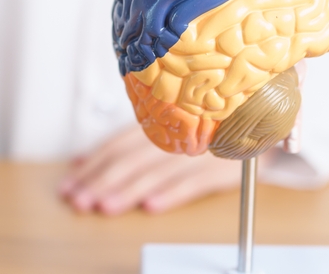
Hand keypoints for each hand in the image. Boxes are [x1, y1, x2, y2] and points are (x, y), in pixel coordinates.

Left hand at [58, 126, 274, 215]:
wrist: (258, 121)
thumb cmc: (202, 128)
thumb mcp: (162, 130)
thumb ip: (124, 145)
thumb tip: (81, 161)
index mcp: (157, 122)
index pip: (116, 145)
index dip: (92, 165)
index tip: (70, 183)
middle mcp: (174, 134)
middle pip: (131, 160)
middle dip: (101, 182)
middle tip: (79, 201)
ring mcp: (198, 151)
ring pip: (156, 173)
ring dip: (128, 191)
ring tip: (105, 207)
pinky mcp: (221, 168)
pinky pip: (193, 182)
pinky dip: (171, 194)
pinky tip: (151, 207)